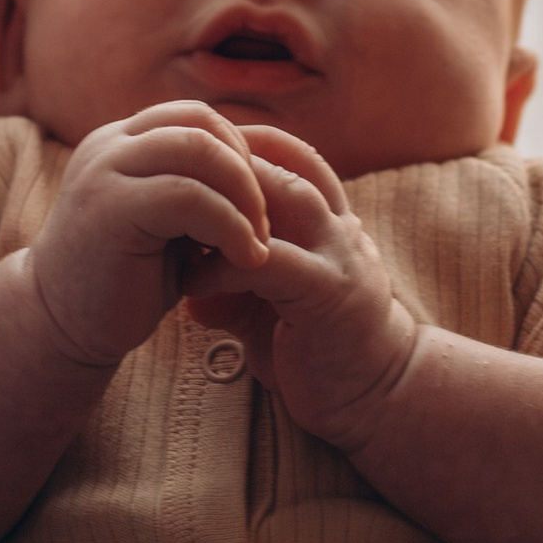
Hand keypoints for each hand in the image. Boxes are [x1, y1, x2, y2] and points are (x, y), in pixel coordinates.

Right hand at [27, 103, 277, 370]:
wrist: (60, 329)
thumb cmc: (123, 283)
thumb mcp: (167, 224)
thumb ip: (197, 189)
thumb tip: (265, 171)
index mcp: (121, 143)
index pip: (197, 117)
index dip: (239, 154)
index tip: (256, 207)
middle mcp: (109, 146)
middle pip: (202, 123)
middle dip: (248, 172)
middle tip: (265, 226)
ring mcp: (104, 171)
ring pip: (200, 150)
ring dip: (245, 197)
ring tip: (257, 243)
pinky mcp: (109, 208)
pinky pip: (190, 196)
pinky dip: (231, 226)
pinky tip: (244, 260)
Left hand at [181, 130, 422, 448]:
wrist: (374, 399)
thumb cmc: (316, 349)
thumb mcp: (271, 307)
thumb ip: (236, 283)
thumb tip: (184, 282)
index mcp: (329, 221)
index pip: (290, 153)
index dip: (241, 143)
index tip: (186, 156)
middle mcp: (339, 227)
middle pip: (284, 161)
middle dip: (225, 164)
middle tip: (168, 178)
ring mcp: (339, 256)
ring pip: (285, 196)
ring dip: (226, 203)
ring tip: (175, 223)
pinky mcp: (330, 295)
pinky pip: (270, 263)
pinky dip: (224, 267)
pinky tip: (190, 284)